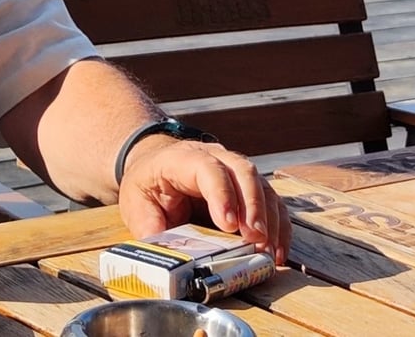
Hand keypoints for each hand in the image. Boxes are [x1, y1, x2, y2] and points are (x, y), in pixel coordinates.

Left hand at [117, 138, 290, 264]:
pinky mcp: (248, 187)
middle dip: (253, 206)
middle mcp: (216, 157)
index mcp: (184, 159)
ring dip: (270, 219)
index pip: (208, 169)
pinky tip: (278, 250)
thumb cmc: (148, 184)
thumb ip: (150, 229)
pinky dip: (278, 225)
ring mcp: (235, 169)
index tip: (229, 223)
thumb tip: (168, 258)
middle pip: (243, 171)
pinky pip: (271, 201)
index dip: (222, 194)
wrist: (156, 163)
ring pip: (262, 185)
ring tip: (270, 252)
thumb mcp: (136, 204)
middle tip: (257, 239)